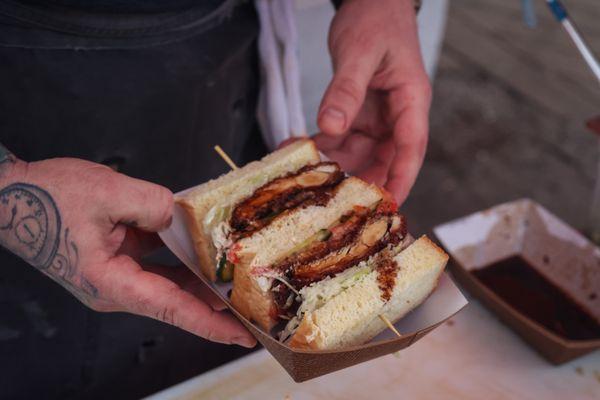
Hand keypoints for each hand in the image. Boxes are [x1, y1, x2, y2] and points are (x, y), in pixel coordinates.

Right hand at [0, 158, 255, 347]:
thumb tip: (180, 215)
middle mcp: (117, 287)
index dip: (212, 324)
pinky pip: (158, 263)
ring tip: (238, 277)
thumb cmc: (46, 199)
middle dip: (216, 303)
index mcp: (112, 283)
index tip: (244, 336)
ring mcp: (118, 275)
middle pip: (178, 300)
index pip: (174, 309)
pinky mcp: (117, 260)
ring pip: (171, 282)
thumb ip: (153, 203)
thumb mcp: (107, 192)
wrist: (11, 196)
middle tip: (255, 305)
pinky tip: (203, 247)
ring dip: (202, 279)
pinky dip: (181, 258)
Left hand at [316, 0, 430, 203]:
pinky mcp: (356, 114)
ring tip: (302, 175)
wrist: (370, 3)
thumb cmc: (376, 20)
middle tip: (332, 202)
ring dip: (332, 166)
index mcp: (410, 101)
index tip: (389, 205)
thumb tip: (331, 126)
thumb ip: (346, 89)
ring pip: (357, 153)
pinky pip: (340, 138)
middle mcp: (396, 115)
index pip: (411, 147)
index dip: (401, 179)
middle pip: (383, 159)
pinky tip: (295, 149)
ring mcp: (376, 117)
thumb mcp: (359, 53)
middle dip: (359, 181)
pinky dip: (320, 147)